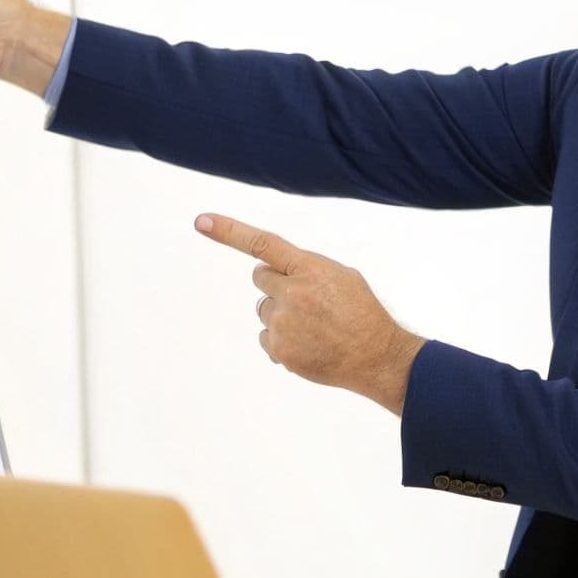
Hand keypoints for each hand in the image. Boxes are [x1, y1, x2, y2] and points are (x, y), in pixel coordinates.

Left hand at [195, 213, 425, 415]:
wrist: (376, 356)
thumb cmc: (362, 313)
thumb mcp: (342, 276)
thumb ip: (307, 268)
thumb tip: (278, 271)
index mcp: (310, 268)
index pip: (264, 244)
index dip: (229, 231)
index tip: (202, 221)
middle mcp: (292, 292)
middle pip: (261, 279)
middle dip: (277, 286)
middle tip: (306, 301)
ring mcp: (283, 322)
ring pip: (265, 310)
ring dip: (282, 316)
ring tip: (313, 328)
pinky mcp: (279, 349)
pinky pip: (266, 338)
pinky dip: (281, 342)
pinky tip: (308, 345)